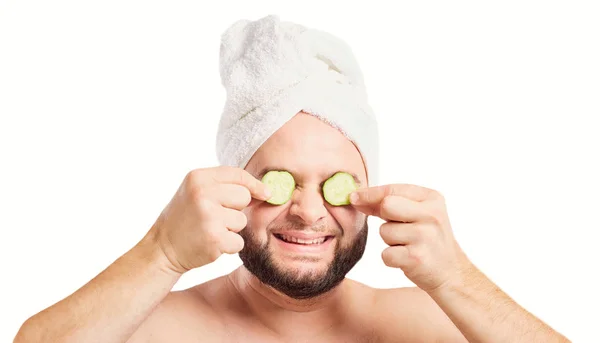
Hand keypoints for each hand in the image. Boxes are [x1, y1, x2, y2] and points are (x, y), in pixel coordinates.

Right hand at [146, 166, 270, 273]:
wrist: (163, 248)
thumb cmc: (185, 217)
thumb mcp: (196, 191)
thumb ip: (223, 185)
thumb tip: (264, 190)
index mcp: (198, 178)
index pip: (238, 174)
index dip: (255, 184)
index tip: (265, 193)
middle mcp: (202, 194)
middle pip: (244, 196)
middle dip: (236, 208)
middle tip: (216, 216)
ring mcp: (208, 216)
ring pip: (242, 220)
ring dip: (231, 229)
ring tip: (210, 230)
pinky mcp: (215, 238)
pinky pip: (239, 241)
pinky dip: (229, 245)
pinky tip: (211, 243)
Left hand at [350, 184, 470, 292]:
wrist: (450, 273)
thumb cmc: (428, 241)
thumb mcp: (417, 215)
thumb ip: (389, 205)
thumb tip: (356, 198)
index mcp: (432, 199)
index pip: (393, 189)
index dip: (370, 193)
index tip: (353, 197)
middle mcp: (432, 215)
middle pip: (387, 205)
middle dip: (384, 217)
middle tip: (396, 227)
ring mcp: (425, 236)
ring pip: (384, 231)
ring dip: (390, 241)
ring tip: (408, 245)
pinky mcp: (416, 257)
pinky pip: (385, 253)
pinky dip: (391, 258)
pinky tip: (407, 259)